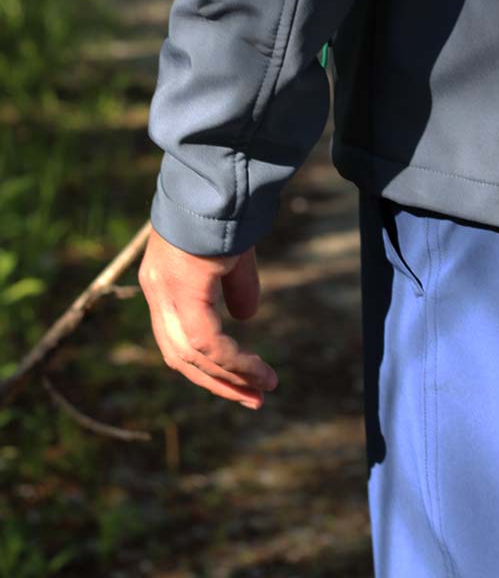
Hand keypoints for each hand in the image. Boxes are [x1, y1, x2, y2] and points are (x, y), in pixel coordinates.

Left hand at [138, 226, 277, 408]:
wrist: (219, 179)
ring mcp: (167, 290)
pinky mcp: (185, 289)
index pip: (175, 335)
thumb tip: (246, 317)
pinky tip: (257, 370)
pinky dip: (234, 361)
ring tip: (262, 389)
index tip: (237, 379)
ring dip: (230, 377)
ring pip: (193, 354)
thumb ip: (235, 286)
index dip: (204, 362)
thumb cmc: (226, 209)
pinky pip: (208, 342)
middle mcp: (157, 290)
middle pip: (179, 354)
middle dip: (217, 381)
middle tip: (252, 398)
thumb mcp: (231, 253)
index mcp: (162, 280)